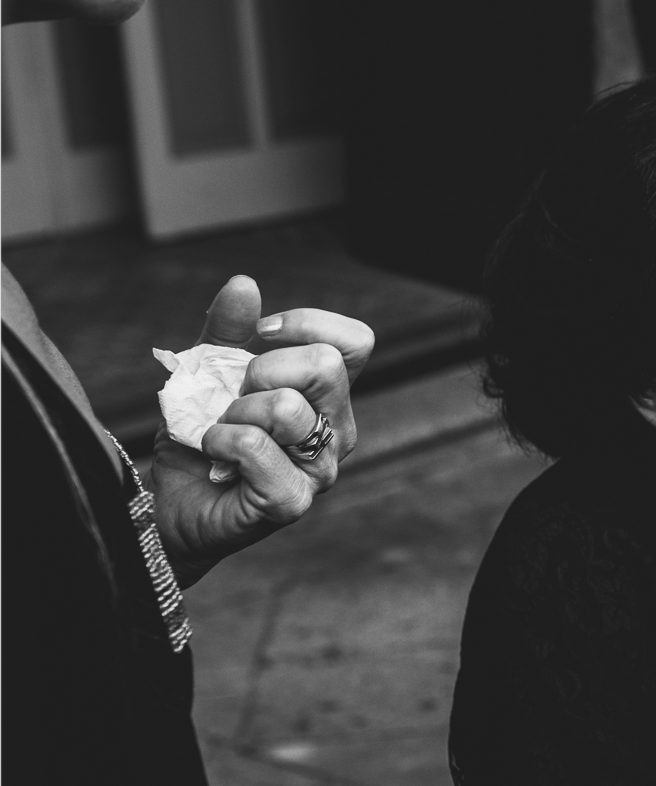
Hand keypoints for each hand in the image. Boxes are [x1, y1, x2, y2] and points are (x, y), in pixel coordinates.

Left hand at [150, 275, 374, 585]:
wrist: (170, 502)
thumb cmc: (202, 437)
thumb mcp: (211, 371)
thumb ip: (229, 330)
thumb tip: (245, 283)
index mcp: (330, 396)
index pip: (355, 341)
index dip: (306, 324)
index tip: (258, 338)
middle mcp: (337, 431)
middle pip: (326, 365)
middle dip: (262, 368)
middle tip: (234, 396)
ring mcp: (320, 470)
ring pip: (286, 408)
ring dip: (232, 412)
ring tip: (219, 432)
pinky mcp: (291, 501)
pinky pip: (255, 447)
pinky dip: (219, 441)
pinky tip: (213, 455)